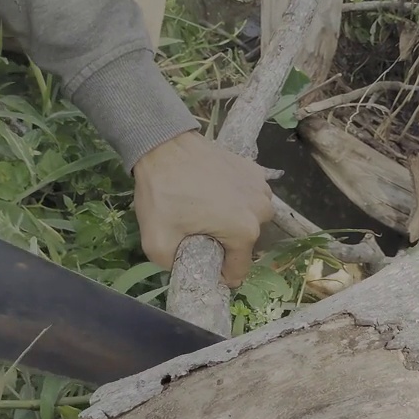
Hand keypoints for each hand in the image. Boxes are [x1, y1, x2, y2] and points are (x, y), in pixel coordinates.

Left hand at [132, 131, 274, 287]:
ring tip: (205, 210)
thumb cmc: (162, 193)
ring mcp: (261, 188)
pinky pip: (248, 199)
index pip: (237, 272)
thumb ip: (176, 268)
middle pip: (244, 245)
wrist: (164, 145)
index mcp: (244, 231)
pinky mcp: (256, 171)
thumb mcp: (157, 243)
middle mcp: (261, 211)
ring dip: (231, 222)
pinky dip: (234, 201)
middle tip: (196, 229)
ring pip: (249, 221)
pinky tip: (213, 192)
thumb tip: (190, 272)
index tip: (197, 259)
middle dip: (223, 245)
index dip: (216, 273)